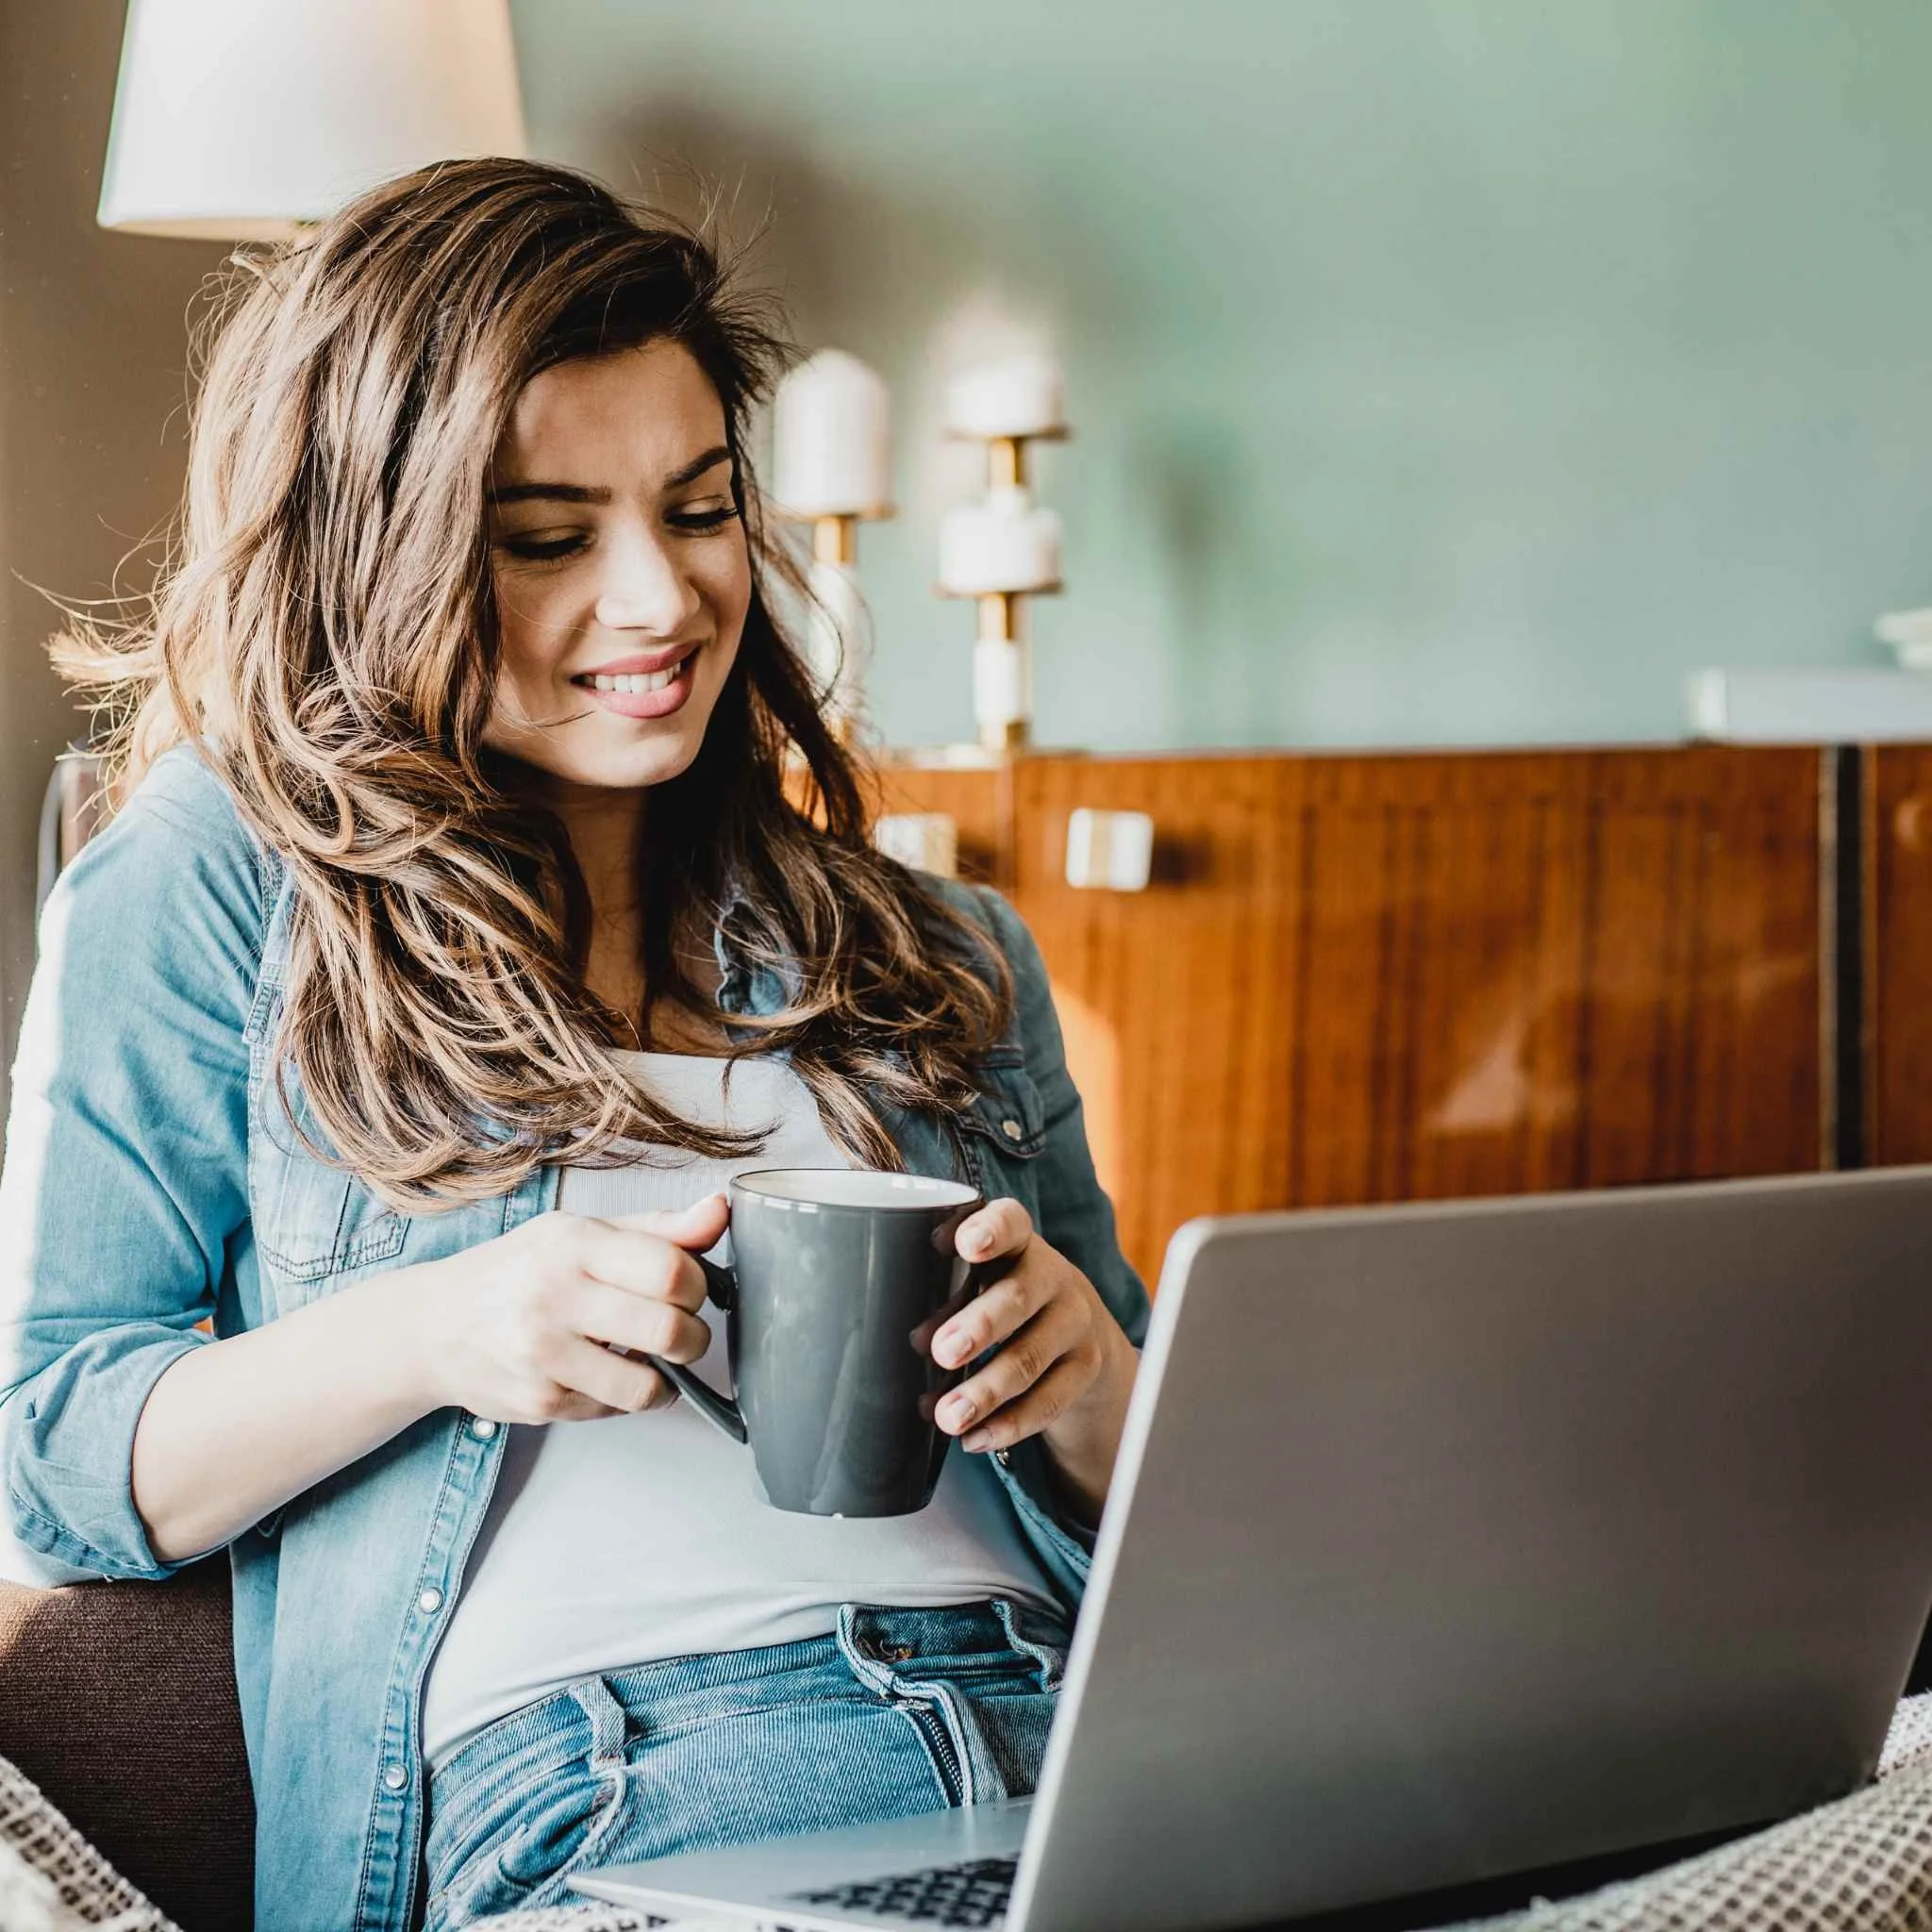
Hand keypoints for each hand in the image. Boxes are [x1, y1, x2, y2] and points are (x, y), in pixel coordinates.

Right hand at [401, 1194, 729, 1424]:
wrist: (433, 1326)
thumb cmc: (519, 1272)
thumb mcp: (582, 1233)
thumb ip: (659, 1229)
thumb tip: (720, 1211)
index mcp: (572, 1244)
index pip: (670, 1268)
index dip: (698, 1284)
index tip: (689, 1290)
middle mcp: (553, 1297)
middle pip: (670, 1331)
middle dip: (694, 1338)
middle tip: (681, 1333)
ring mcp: (542, 1356)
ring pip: (648, 1385)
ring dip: (664, 1377)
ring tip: (647, 1358)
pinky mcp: (539, 1403)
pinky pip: (614, 1409)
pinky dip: (622, 1395)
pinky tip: (600, 1371)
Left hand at [927, 1197, 1138, 1519]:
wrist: (1076, 1333)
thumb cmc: (998, 1297)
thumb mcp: (977, 1278)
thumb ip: (935, 1286)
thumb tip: (867, 1324)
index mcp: (1016, 1242)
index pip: (1010, 1221)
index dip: (989, 1230)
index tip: (964, 1244)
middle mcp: (1052, 1276)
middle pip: (1018, 1296)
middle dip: (979, 1325)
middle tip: (942, 1351)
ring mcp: (1074, 1323)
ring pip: (1031, 1357)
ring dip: (986, 1390)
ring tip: (947, 1417)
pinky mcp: (1085, 1369)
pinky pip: (1050, 1401)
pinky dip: (1009, 1424)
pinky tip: (975, 1439)